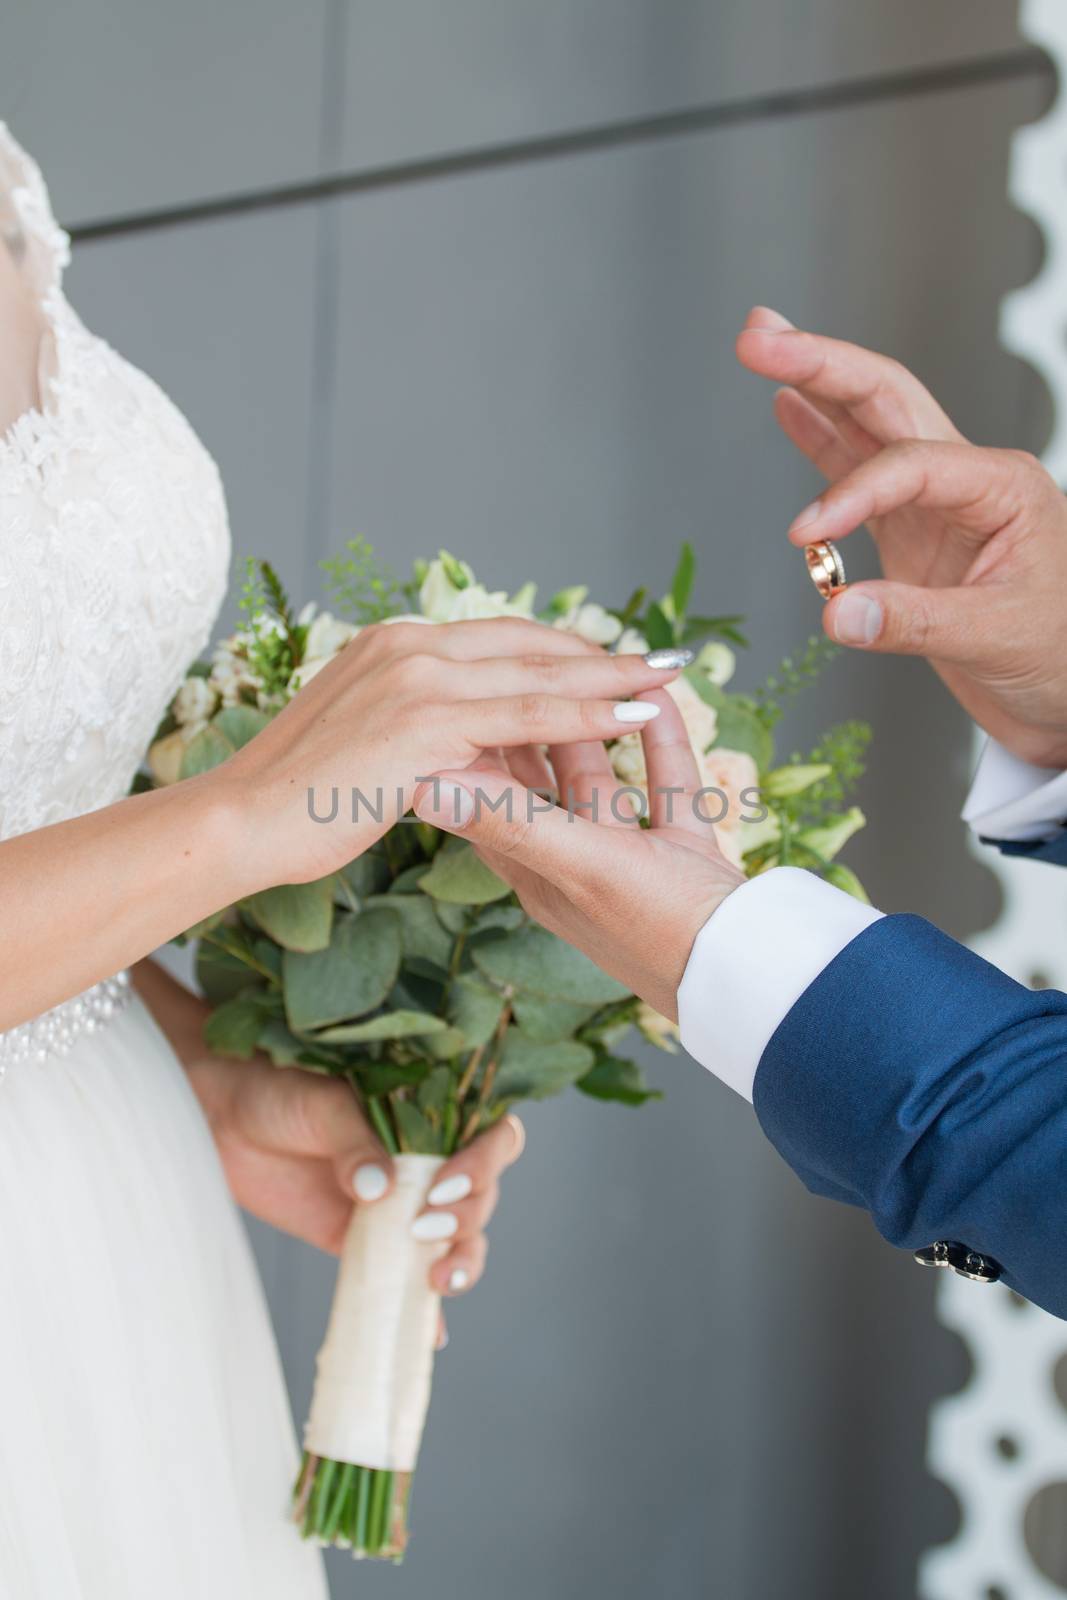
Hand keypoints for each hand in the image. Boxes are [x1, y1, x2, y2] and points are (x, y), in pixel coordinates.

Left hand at [135, 961, 522, 1298]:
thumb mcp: (321, 1105)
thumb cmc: (275, 1090)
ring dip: (462, 1262)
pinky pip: (404, 1277)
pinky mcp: (364, 1241)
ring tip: (437, 1283)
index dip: (485, 1163)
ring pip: (458, 1239)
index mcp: (430, 1114)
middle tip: (425, 1229)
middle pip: (484, 1196)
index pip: (492, 1138)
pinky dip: (422, 1312)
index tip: (444, 1185)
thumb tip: (377, 1190)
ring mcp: (400, 1205)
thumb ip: (354, 1144)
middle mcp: (426, 1160)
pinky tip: (429, 1336)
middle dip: (469, 1218)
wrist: (218, 1119)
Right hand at [219, 619, 685, 888]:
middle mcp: (408, 645)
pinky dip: (590, 710)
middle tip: (662, 657)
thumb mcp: (360, 746)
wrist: (240, 822)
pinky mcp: (427, 718)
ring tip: (669, 675)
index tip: (610, 658)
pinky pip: (531, 713)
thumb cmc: (294, 801)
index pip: (497, 638)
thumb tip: (445, 746)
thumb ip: (409, 730)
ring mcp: (418, 676)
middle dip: (601, 651)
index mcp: (393, 646)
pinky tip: (636, 716)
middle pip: (529, 641)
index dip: (560, 649)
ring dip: (613, 673)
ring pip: (540, 671)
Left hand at [412, 689, 744, 1018]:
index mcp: (536, 873)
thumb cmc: (662, 930)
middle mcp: (574, 864)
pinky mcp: (684, 848)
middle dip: (525, 724)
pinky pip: (666, 780)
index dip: (463, 749)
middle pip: (536, 782)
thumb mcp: (583, 866)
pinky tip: (660, 698)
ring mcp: (632, 856)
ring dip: (593, 724)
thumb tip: (425, 787)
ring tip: (581, 668)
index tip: (448, 696)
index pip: (484, 801)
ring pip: (598, 776)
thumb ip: (512, 821)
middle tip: (508, 668)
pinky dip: (661, 738)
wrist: (753, 972)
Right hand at [736, 306, 1066, 768]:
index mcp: (1002, 486)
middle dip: (822, 365)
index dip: (849, 492)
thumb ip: (914, 623)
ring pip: (868, 425)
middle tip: (758, 340)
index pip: (908, 465)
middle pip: (886, 399)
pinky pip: (859, 472)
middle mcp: (968, 478)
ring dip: (814, 384)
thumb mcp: (995, 638)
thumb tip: (837, 616)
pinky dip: (820, 440)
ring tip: (758, 345)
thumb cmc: (1057, 656)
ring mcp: (936, 502)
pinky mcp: (912, 531)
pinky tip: (787, 406)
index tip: (804, 534)